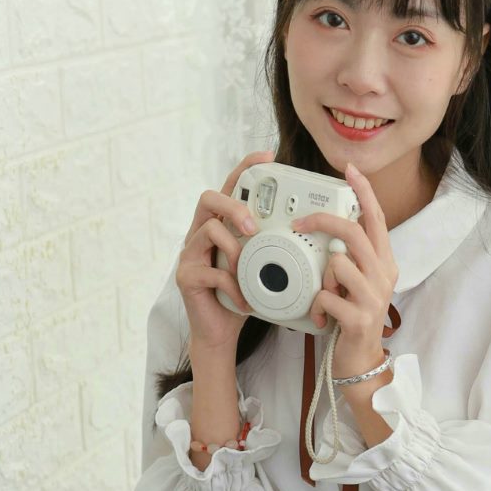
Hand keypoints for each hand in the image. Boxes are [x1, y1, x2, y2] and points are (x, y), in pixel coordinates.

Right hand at [177, 151, 267, 349]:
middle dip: (234, 207)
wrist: (221, 333)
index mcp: (221, 226)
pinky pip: (212, 271)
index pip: (229, 188)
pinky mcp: (186, 276)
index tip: (268, 157)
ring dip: (235, 250)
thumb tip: (303, 233)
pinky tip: (244, 301)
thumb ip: (269, 246)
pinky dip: (234, 287)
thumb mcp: (260, 266)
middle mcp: (201, 234)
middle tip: (253, 227)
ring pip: (209, 230)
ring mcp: (190, 254)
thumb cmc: (242, 296)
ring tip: (247, 273)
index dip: (245, 168)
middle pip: (208, 198)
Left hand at [292, 162, 398, 381]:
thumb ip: (348, 257)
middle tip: (299, 224)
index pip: (376, 219)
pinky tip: (319, 318)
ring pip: (337, 263)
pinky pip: (327, 296)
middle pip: (353, 233)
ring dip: (321, 278)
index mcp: (384, 263)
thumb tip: (327, 230)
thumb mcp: (356, 283)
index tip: (349, 170)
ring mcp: (374, 297)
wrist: (360, 362)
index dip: (363, 192)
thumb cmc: (351, 318)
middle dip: (322, 223)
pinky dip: (316, 306)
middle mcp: (383, 275)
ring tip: (322, 296)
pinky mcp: (359, 318)